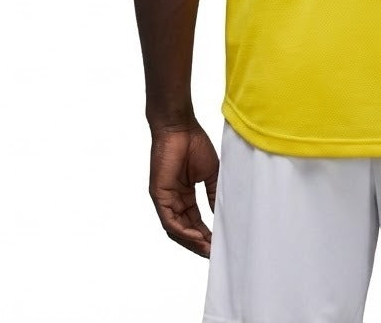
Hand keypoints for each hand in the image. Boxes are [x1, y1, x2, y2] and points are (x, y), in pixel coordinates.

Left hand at [148, 120, 218, 256]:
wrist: (180, 127)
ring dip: (192, 242)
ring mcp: (165, 199)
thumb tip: (222, 215)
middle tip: (215, 253)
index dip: (207, 234)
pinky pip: (169, 220)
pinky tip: (196, 237)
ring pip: (176, 230)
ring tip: (208, 249)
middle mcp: (173, 200)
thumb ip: (214, 194)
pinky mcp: (158, 195)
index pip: (195, 222)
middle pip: (185, 230)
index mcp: (185, 195)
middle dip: (200, 243)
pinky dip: (182, 231)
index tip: (220, 244)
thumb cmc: (194, 144)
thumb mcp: (210, 173)